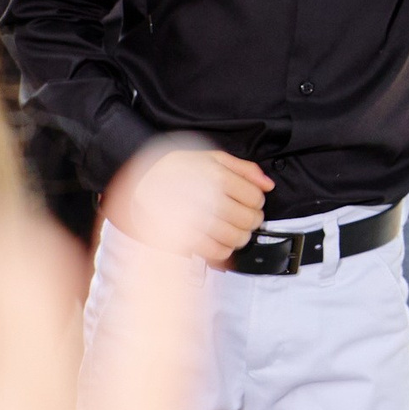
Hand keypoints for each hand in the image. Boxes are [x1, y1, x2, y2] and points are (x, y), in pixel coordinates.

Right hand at [101, 147, 271, 263]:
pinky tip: (219, 241)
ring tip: (234, 230)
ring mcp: (195, 219)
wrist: (140, 181)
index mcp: (216, 176)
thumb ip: (244, 168)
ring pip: (235, 237)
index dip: (257, 202)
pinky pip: (216, 252)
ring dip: (240, 236)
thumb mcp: (211, 157)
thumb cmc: (177, 168)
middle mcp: (208, 198)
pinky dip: (224, 251)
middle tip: (244, 218)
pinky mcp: (184, 237)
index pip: (255, 197)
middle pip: (248, 219)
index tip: (251, 202)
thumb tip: (268, 184)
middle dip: (251, 221)